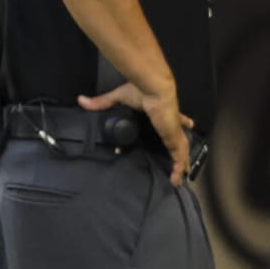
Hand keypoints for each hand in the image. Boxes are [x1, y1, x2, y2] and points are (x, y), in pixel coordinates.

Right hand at [78, 82, 192, 186]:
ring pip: (180, 152)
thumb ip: (102, 102)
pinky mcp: (174, 139)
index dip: (181, 122)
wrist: (154, 89)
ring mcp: (174, 132)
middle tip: (182, 161)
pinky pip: (178, 157)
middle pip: (180, 139)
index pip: (175, 119)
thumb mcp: (119, 98)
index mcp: (163, 113)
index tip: (188, 123)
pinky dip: (178, 168)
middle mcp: (171, 123)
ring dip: (180, 165)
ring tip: (178, 179)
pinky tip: (176, 179)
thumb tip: (82, 100)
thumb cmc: (141, 91)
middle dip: (181, 150)